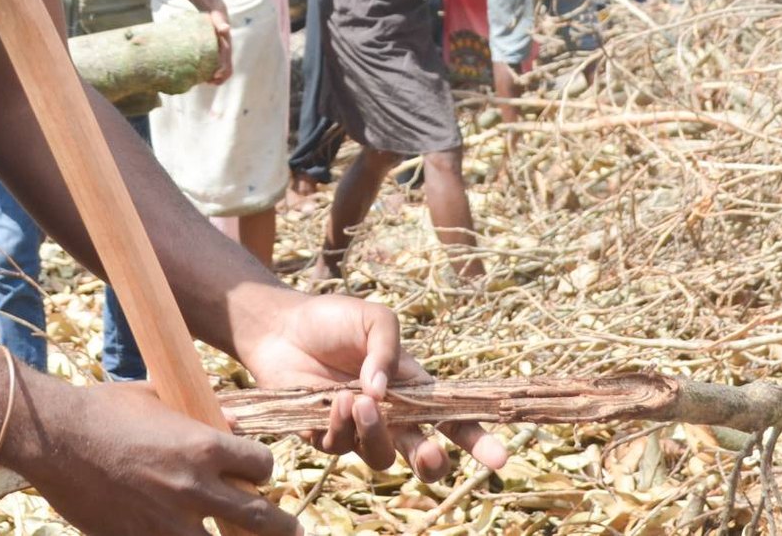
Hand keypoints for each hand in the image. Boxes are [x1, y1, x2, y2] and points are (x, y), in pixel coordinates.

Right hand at [14, 378, 294, 535]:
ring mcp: (167, 523)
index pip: (261, 465)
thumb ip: (199, 411)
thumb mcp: (156, 397)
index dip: (264, 469)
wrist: (53, 437)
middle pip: (261, 518)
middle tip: (292, 532)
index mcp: (202, 447)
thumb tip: (232, 422)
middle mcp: (194, 488)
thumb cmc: (103, 409)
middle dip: (282, 528)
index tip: (259, 475)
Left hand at [206, 8, 233, 84]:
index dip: (222, 73)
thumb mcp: (218, 18)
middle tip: (207, 82)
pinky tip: (201, 73)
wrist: (217, 11)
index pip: (227, 64)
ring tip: (204, 81)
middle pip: (226, 70)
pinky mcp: (216, 51)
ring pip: (222, 70)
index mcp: (227, 47)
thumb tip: (225, 29)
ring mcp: (222, 52)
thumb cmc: (216, 16)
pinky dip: (211, 71)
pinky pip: (216, 65)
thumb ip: (221, 24)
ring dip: (215, 77)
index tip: (214, 77)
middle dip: (219, 79)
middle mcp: (226, 52)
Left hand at [233, 288, 508, 483]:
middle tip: (428, 454)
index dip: (478, 441)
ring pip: (381, 456)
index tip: (500, 460)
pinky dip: (341, 425)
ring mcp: (358, 429)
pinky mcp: (324, 435)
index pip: (452, 419)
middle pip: (421, 455)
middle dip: (431, 462)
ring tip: (360, 400)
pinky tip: (334, 399)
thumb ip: (388, 349)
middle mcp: (390, 415)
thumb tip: (385, 392)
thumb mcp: (374, 319)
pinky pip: (340, 447)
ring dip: (376, 432)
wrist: (281, 324)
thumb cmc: (333, 319)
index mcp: (412, 387)